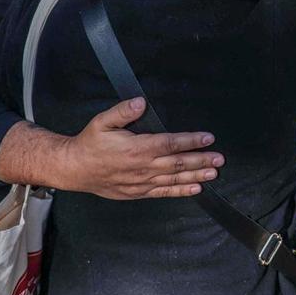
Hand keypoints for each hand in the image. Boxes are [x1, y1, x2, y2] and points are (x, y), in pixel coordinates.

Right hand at [60, 97, 223, 199]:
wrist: (75, 169)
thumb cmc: (90, 143)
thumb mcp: (102, 121)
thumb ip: (123, 111)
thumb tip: (141, 102)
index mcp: (137, 148)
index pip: (170, 143)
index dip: (191, 141)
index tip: (208, 138)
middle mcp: (142, 167)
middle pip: (177, 164)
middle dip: (200, 160)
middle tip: (220, 159)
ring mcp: (141, 182)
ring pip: (174, 180)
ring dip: (196, 176)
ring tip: (213, 173)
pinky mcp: (138, 192)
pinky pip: (163, 193)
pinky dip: (180, 191)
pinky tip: (195, 189)